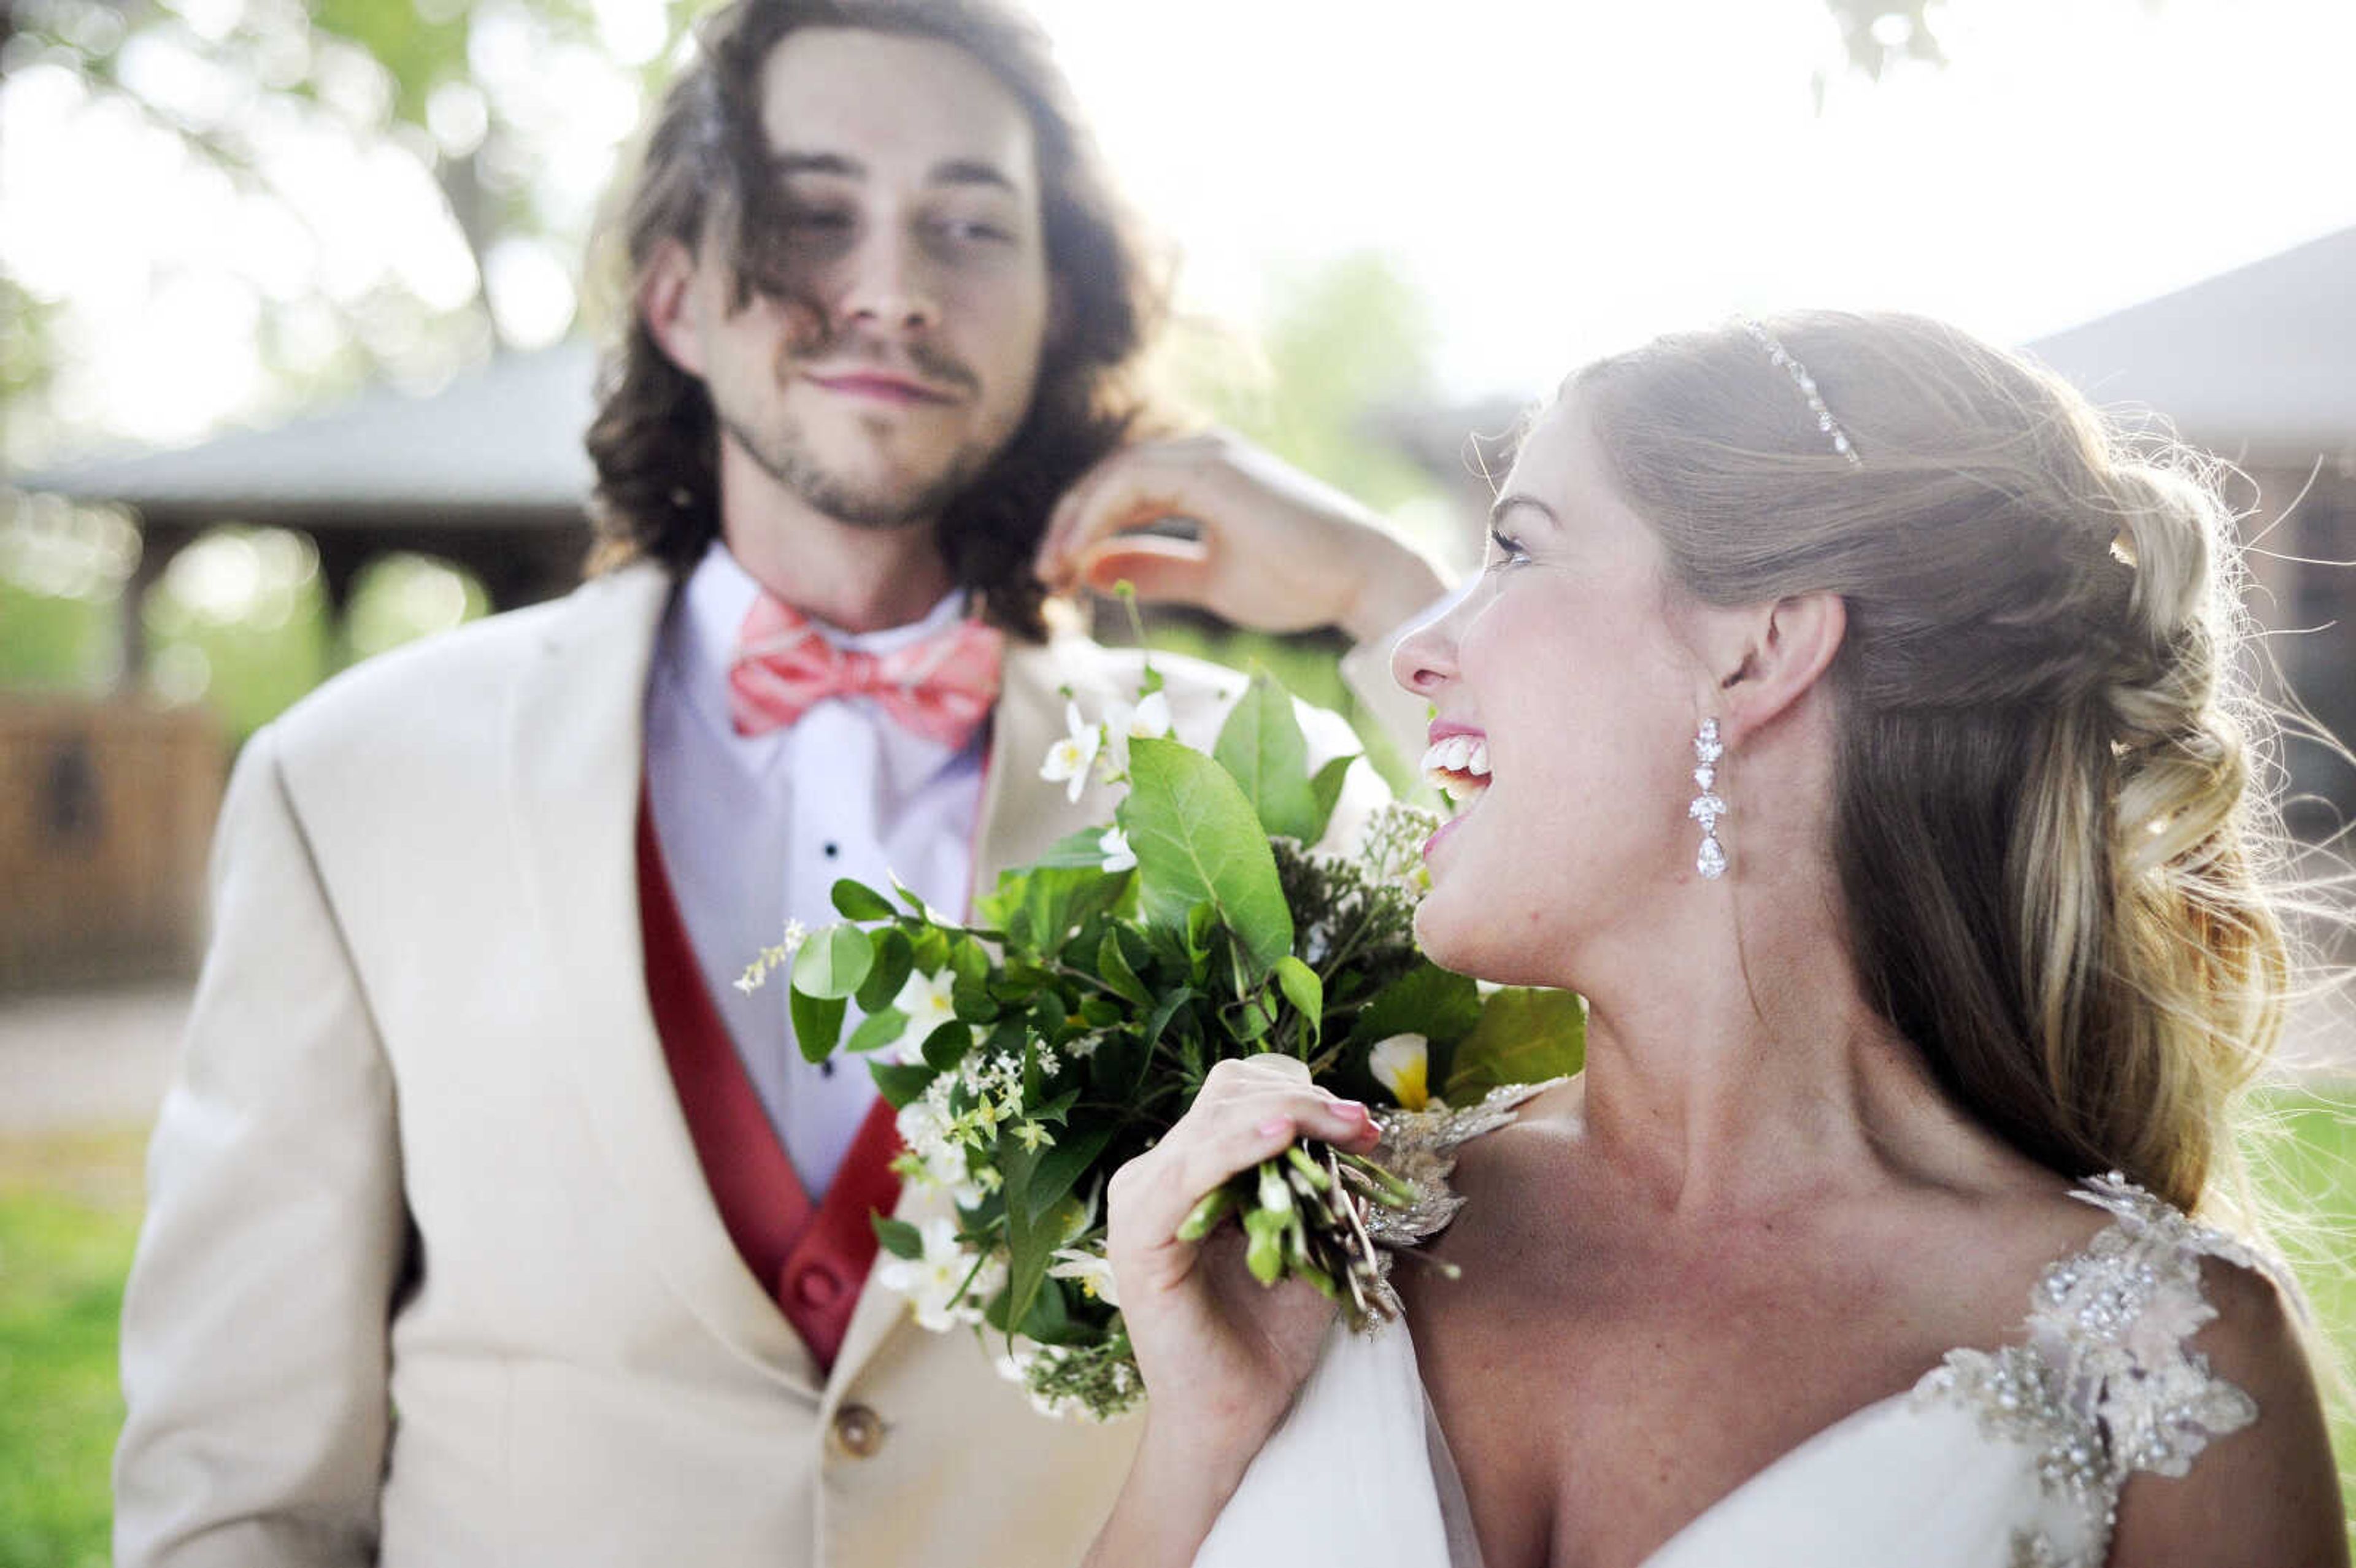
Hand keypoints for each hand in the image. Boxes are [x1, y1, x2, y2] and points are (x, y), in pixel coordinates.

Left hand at [1036, 431, 1450, 644]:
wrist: (1359, 578)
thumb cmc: (1299, 582)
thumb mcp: (1210, 580)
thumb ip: (1155, 570)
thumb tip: (1090, 572)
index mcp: (1204, 475)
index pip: (1123, 492)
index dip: (1082, 532)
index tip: (1058, 580)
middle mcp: (1203, 453)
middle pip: (1110, 479)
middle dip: (1068, 527)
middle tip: (1043, 577)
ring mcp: (1208, 454)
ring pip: (1115, 476)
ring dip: (1075, 523)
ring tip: (1053, 572)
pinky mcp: (1212, 468)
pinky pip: (1132, 482)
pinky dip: (1097, 517)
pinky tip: (1080, 555)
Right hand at [1104, 1057, 1383, 1454]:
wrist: (1234, 1416)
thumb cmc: (1268, 1338)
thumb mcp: (1311, 1247)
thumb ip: (1324, 1192)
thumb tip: (1359, 1137)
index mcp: (1191, 1172)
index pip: (1241, 1099)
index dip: (1305, 1096)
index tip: (1365, 1122)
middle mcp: (1157, 1176)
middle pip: (1227, 1095)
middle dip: (1303, 1098)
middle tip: (1362, 1125)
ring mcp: (1141, 1201)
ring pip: (1213, 1120)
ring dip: (1287, 1114)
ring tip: (1342, 1127)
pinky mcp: (1139, 1236)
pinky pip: (1189, 1171)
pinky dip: (1238, 1144)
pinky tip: (1281, 1132)